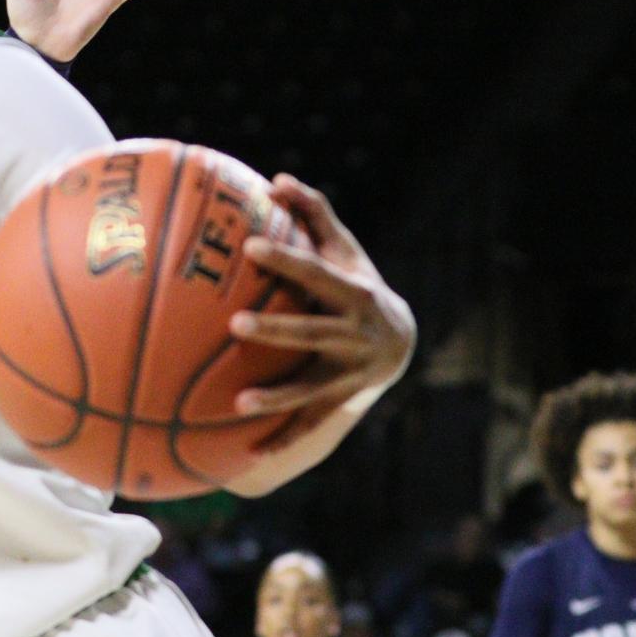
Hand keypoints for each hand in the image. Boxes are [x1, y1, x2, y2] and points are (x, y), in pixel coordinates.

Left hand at [230, 174, 415, 439]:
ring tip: (238, 402)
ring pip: (311, 387)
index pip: (315, 272)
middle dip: (277, 330)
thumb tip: (276, 180)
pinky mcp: (340, 401)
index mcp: (354, 292)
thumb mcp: (344, 249)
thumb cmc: (355, 283)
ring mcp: (350, 373)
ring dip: (277, 397)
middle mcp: (355, 335)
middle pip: (314, 332)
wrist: (399, 340)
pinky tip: (249, 457)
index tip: (249, 246)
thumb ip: (313, 213)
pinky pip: (309, 423)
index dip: (285, 259)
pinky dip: (283, 440)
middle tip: (236, 324)